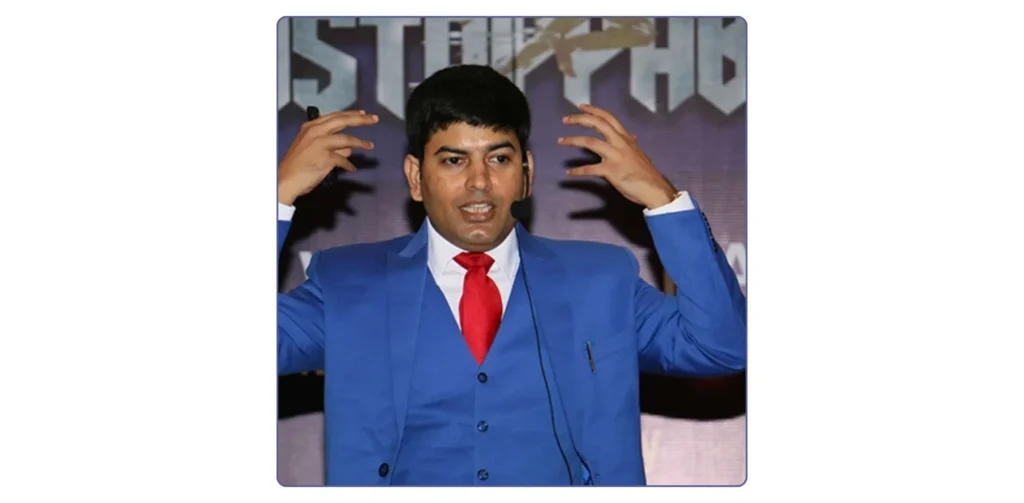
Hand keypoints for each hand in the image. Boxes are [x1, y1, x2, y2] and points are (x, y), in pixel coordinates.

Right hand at [277, 109, 377, 204]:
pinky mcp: (325, 158)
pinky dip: (348, 165)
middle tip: (374, 119)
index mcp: (311, 127)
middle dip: (360, 119)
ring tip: (370, 146)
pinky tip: (352, 169)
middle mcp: (316, 132)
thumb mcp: (312, 149)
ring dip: (360, 143)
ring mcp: (320, 144)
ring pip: (346, 140)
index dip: (350, 114)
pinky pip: (343, 160)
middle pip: (342, 121)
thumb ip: (331, 146)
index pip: (334, 116)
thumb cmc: (298, 165)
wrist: (286, 179)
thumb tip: (349, 148)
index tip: (363, 113)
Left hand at [558, 104, 677, 208]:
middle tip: (565, 119)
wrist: (653, 188)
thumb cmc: (645, 172)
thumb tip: (631, 136)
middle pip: (597, 124)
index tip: (581, 106)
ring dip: (573, 140)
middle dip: (579, 119)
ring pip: (590, 142)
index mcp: (625, 137)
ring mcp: (615, 156)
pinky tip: (569, 173)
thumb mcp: (638, 153)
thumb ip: (631, 143)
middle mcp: (620, 142)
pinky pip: (590, 169)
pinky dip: (578, 171)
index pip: (609, 117)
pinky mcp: (611, 171)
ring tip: (561, 141)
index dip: (594, 110)